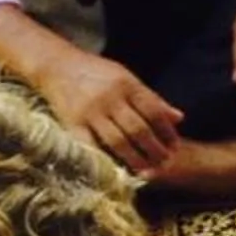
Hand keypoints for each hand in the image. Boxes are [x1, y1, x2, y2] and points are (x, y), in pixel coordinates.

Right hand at [37, 44, 183, 173]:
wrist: (56, 65)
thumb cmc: (97, 73)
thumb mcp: (127, 78)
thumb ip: (152, 99)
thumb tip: (180, 119)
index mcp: (126, 85)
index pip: (154, 112)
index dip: (167, 132)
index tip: (175, 146)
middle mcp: (109, 98)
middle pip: (138, 130)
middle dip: (155, 149)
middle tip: (164, 161)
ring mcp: (90, 111)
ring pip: (118, 141)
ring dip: (136, 159)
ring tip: (147, 170)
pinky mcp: (72, 122)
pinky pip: (92, 146)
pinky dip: (106, 159)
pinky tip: (118, 169)